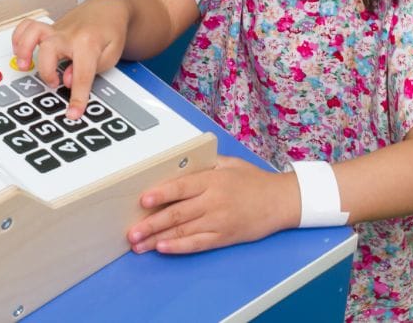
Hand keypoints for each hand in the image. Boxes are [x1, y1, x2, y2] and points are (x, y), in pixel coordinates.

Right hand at [11, 0, 130, 118]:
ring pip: (33, 32)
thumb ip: (91, 70)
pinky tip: (19, 53)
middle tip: (54, 83)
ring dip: (24, 49)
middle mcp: (69, 34)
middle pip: (50, 50)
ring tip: (23, 66)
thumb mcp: (111, 55)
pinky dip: (19, 38)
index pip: (81, 74)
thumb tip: (68, 80)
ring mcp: (56, 30)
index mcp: (88, 43)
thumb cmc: (110, 32)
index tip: (73, 112)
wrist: (107, 10)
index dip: (77, 97)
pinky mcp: (49, 29)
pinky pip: (27, 27)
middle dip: (47, 71)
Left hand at [126, 156, 300, 253]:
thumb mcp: (229, 163)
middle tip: (131, 232)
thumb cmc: (254, 180)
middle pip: (177, 213)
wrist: (281, 201)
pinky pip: (198, 244)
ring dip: (158, 239)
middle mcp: (213, 202)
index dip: (161, 194)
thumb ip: (204, 164)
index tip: (142, 200)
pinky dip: (179, 247)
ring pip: (183, 231)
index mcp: (213, 181)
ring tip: (139, 245)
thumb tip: (179, 164)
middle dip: (151, 224)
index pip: (181, 187)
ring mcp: (218, 221)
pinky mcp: (224, 237)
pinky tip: (163, 249)